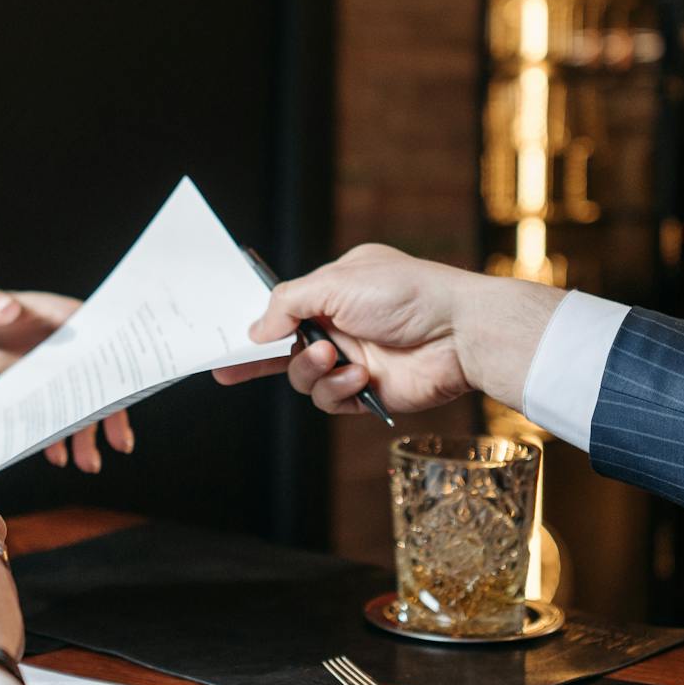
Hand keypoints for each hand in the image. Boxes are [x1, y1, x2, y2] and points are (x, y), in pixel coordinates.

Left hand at [0, 290, 134, 471]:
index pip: (102, 343)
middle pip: (101, 382)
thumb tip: (5, 308)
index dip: (118, 367)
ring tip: (88, 464)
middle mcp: (76, 351)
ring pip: (84, 406)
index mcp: (71, 322)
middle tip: (120, 444)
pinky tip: (59, 456)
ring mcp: (66, 375)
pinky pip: (61, 418)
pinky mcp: (52, 394)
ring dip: (87, 436)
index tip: (129, 392)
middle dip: (110, 415)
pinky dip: (60, 439)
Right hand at [210, 244, 564, 414]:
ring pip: (302, 378)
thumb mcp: (336, 284)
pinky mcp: (367, 392)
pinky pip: (330, 400)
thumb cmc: (407, 294)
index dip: (254, 324)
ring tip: (333, 357)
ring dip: (310, 370)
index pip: (283, 307)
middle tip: (229, 369)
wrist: (461, 332)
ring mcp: (353, 358)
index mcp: (334, 289)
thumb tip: (255, 330)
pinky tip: (360, 377)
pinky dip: (339, 390)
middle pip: (284, 348)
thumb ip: (288, 304)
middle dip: (258, 358)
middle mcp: (341, 324)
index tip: (222, 340)